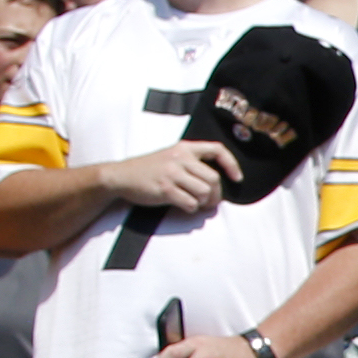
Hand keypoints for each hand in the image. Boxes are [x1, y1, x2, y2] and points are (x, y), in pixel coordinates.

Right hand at [103, 139, 241, 214]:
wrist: (121, 176)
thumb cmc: (148, 170)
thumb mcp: (170, 157)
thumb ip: (191, 164)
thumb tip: (215, 185)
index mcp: (183, 148)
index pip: (216, 149)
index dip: (231, 164)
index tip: (237, 178)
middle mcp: (179, 158)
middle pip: (214, 179)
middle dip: (215, 194)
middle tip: (208, 201)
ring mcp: (172, 173)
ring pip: (205, 192)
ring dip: (202, 203)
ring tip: (193, 202)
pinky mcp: (165, 188)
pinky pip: (190, 203)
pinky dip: (190, 209)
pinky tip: (182, 205)